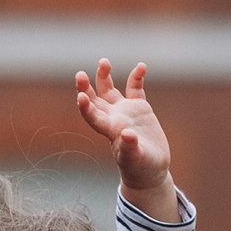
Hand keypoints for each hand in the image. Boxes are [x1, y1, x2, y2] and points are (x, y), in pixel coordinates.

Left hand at [75, 58, 176, 221]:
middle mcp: (114, 118)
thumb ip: (130, 148)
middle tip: (80, 75)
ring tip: (103, 61)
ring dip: (104, 76)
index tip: (80, 96)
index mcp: (110, 130)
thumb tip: (127, 135)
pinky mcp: (139, 107)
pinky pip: (135, 88)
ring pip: (109, 90)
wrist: (151, 168)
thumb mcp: (135, 160)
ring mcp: (125, 111)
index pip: (93, 116)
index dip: (85, 107)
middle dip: (86, 87)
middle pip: (94, 99)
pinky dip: (137, 77)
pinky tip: (141, 66)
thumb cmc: (140, 168)